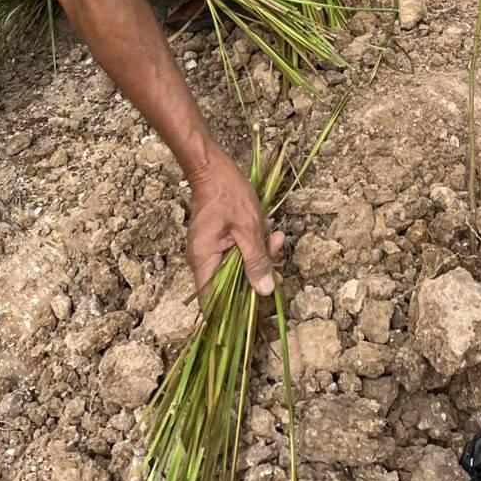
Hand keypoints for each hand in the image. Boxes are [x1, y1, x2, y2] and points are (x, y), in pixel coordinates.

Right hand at [187, 152, 284, 295]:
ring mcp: (210, 251)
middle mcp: (203, 261)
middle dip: (257, 274)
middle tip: (278, 257)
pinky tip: (267, 232)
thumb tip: (265, 291)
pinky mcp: (218, 242)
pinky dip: (253, 246)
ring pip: (237, 268)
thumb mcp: (249, 227)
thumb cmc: (228, 193)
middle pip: (230, 286)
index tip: (258, 308)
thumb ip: (256, 260)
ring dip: (259, 256)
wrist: (213, 168)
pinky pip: (237, 253)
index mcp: (204, 261)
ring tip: (276, 237)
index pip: (212, 303)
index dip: (234, 312)